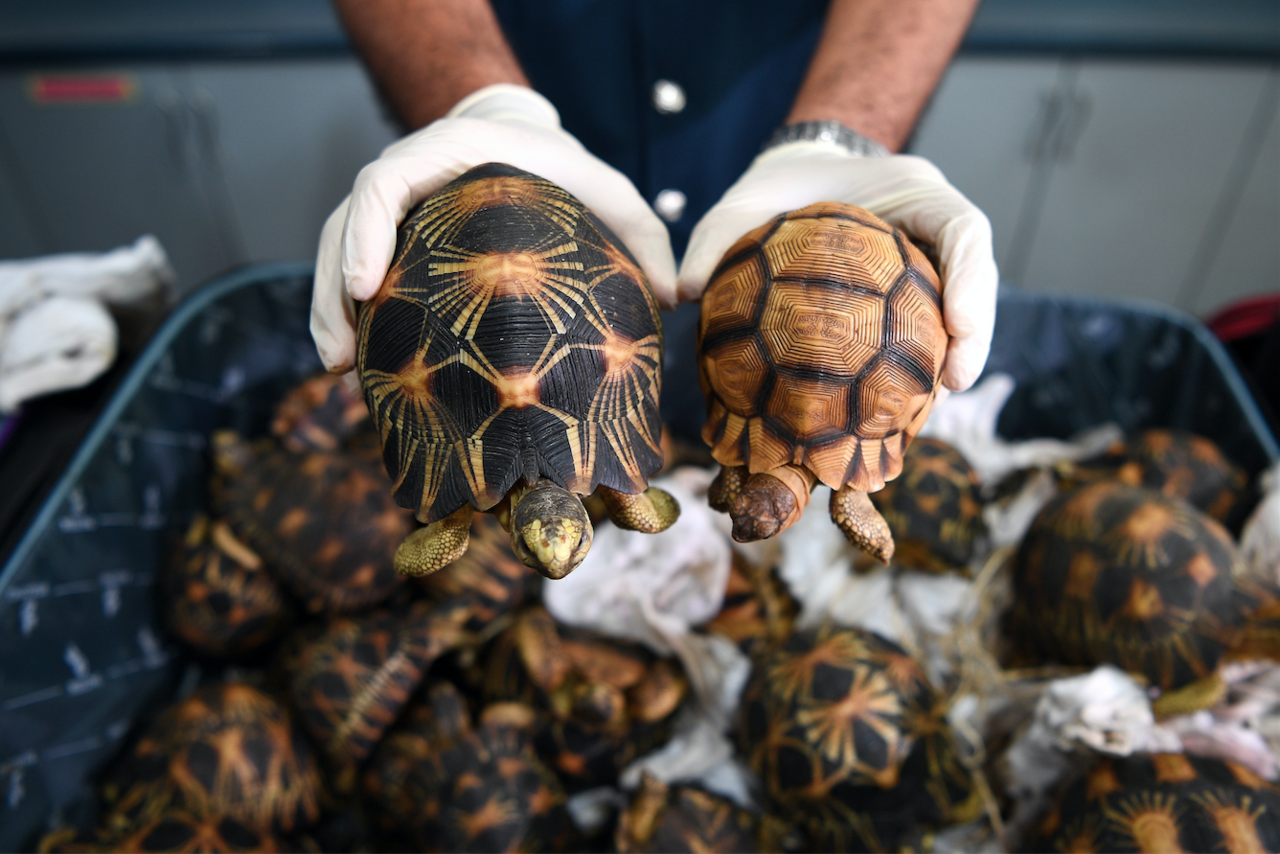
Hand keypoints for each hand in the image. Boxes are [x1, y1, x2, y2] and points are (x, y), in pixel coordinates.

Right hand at [311, 84, 677, 373]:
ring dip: (329, 307)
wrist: (526, 139)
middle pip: (345, 223)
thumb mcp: (611, 190)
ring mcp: (392, 206)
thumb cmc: (566, 168)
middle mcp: (407, 175)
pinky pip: (350, 266)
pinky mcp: (389, 234)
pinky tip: (351, 361)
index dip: (366, 231)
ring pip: (336, 249)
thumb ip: (643, 234)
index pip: (385, 183)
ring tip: (336, 367)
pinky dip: (344, 307)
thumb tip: (674, 296)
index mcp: (450, 154)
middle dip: (333, 288)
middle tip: (341, 353)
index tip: (365, 286)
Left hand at [677, 141, 997, 391]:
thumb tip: (683, 291)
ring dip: (958, 353)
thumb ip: (716, 242)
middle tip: (954, 383)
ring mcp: (929, 256)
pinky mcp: (915, 288)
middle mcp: (929, 223)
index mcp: (908, 189)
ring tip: (936, 403)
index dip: (968, 277)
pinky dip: (921, 361)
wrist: (788, 182)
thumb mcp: (740, 207)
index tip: (955, 325)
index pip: (960, 227)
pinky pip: (930, 324)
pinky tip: (899, 405)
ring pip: (962, 304)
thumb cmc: (770, 191)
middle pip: (974, 273)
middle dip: (975, 329)